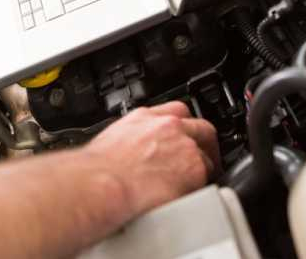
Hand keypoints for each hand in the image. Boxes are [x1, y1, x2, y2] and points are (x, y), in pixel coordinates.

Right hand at [85, 101, 220, 219]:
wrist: (102, 184)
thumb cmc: (98, 170)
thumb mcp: (111, 140)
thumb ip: (130, 140)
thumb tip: (128, 153)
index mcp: (145, 117)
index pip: (176, 111)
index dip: (183, 125)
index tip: (184, 134)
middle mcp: (168, 127)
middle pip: (201, 128)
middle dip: (203, 143)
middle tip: (200, 158)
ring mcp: (184, 147)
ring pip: (206, 154)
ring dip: (202, 167)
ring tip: (195, 182)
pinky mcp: (194, 169)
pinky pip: (208, 177)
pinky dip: (202, 186)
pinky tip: (193, 195)